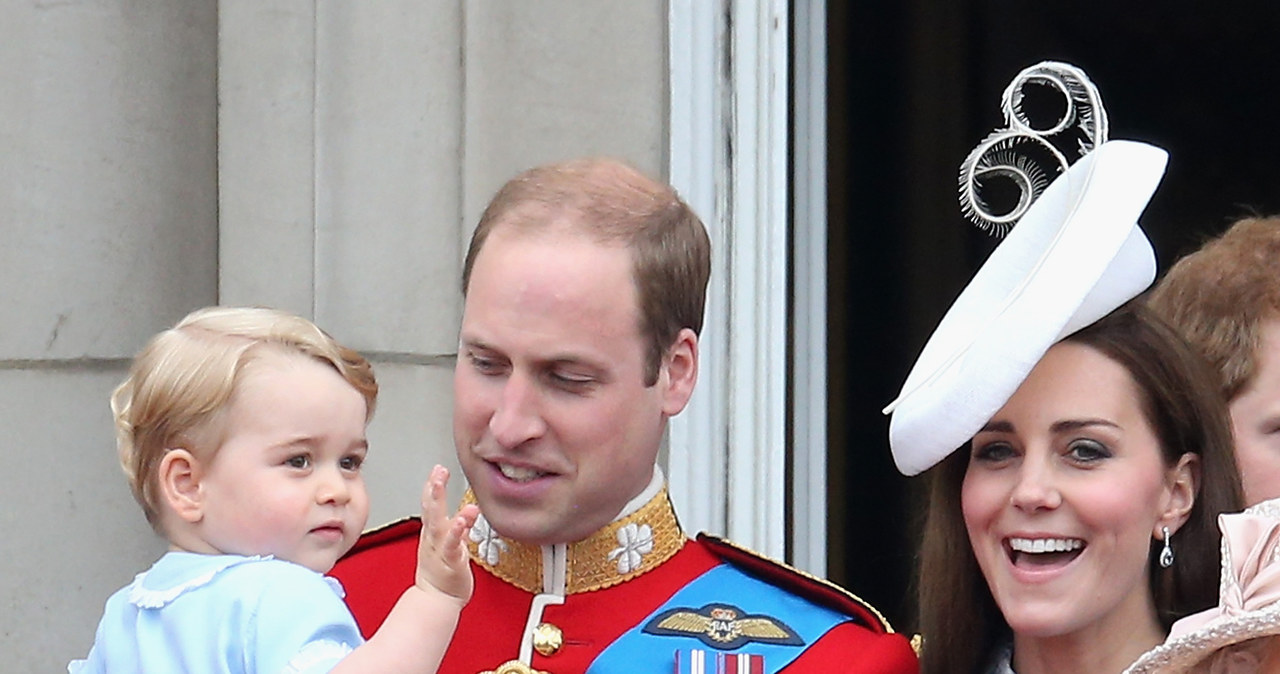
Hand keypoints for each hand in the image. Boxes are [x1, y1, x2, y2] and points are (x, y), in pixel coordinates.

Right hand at [415, 465, 478, 602]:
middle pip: (430, 509)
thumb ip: (455, 527)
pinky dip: (456, 530)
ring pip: (438, 522)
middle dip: (433, 488)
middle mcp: (433, 539)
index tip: (437, 468)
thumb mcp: (446, 545)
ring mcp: (440, 549)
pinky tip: (462, 518)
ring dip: (439, 501)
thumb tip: (465, 512)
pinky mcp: (450, 561)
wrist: (436, 601)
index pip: (430, 506)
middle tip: (438, 470)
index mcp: (432, 534)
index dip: (432, 487)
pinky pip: (452, 544)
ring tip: (442, 484)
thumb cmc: (441, 574)